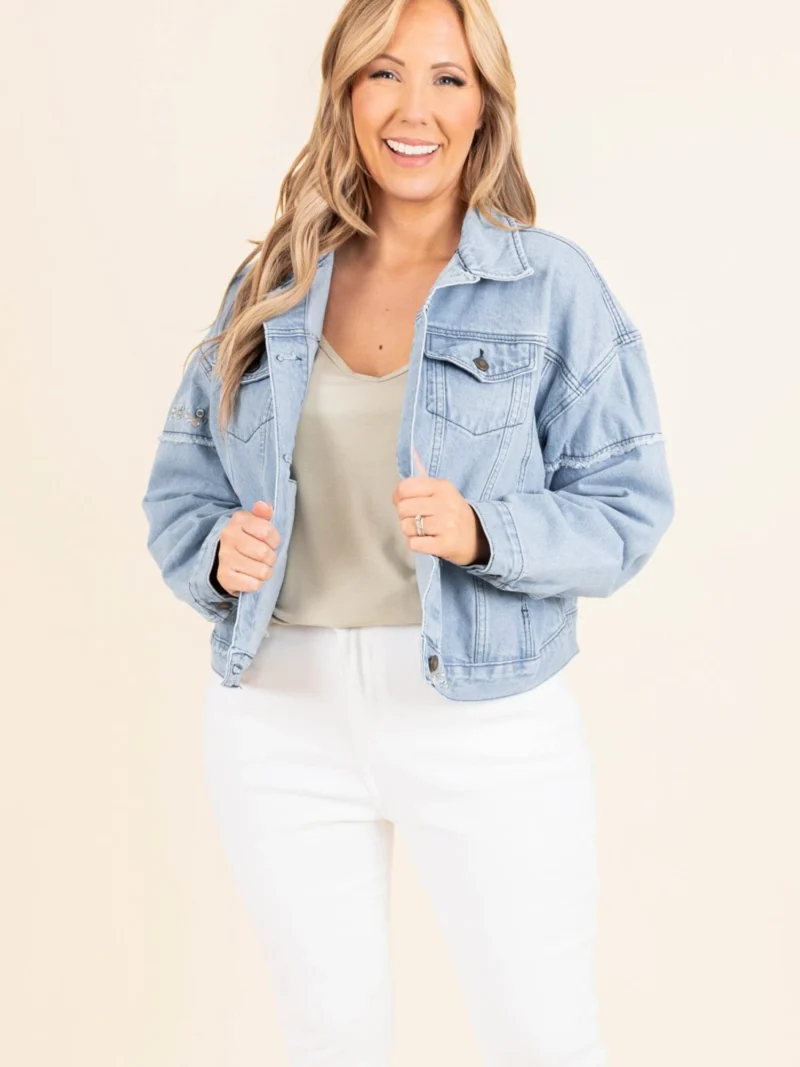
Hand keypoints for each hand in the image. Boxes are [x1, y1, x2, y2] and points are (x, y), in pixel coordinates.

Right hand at [212, 500, 281, 596]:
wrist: (224, 558)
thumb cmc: (247, 539)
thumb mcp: (255, 522)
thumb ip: (263, 513)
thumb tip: (264, 506)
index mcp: (239, 520)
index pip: (267, 532)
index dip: (274, 540)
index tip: (271, 543)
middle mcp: (229, 536)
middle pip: (264, 553)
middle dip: (271, 558)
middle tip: (266, 558)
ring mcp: (225, 557)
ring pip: (261, 571)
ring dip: (265, 572)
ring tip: (260, 567)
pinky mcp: (224, 576)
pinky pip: (253, 584)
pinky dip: (256, 583)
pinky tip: (251, 577)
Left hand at [392, 448, 490, 566]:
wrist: (480, 537)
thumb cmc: (455, 515)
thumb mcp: (443, 493)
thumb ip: (420, 489)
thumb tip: (396, 494)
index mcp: (443, 487)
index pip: (405, 488)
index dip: (398, 497)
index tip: (404, 503)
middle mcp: (445, 504)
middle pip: (403, 508)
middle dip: (405, 516)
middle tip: (418, 519)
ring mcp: (446, 525)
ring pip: (407, 527)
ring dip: (411, 532)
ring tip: (424, 531)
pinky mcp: (445, 544)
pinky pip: (414, 543)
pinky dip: (416, 544)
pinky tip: (427, 541)